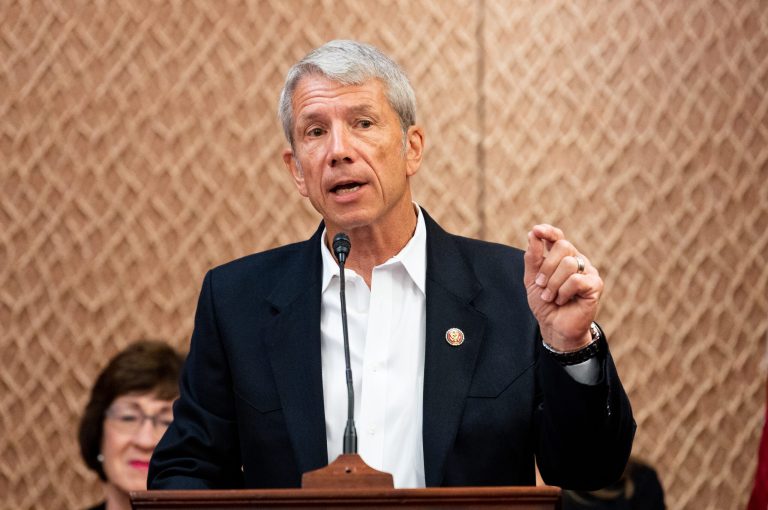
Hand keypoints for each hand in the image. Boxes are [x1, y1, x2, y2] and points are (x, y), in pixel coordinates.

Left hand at [523, 224, 602, 350]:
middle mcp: (577, 260)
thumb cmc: (545, 303)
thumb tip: (533, 233)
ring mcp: (588, 271)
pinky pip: (576, 280)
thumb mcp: (532, 279)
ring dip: (553, 283)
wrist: (554, 327)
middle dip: (546, 267)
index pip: (558, 237)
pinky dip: (563, 292)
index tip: (537, 231)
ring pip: (569, 264)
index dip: (548, 232)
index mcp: (562, 257)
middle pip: (563, 246)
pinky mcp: (595, 285)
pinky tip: (563, 300)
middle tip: (541, 285)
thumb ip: (532, 258)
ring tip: (550, 297)